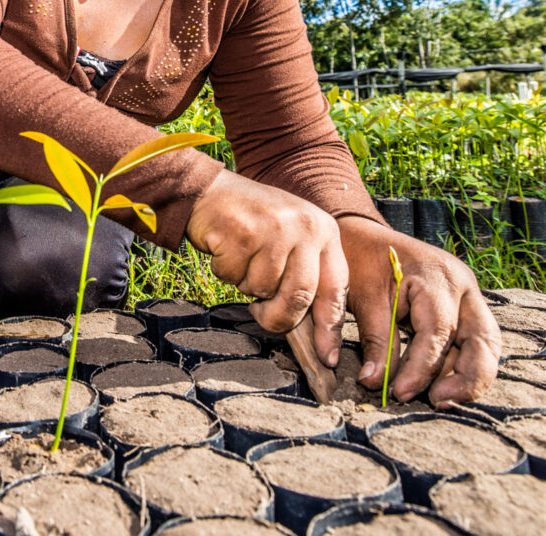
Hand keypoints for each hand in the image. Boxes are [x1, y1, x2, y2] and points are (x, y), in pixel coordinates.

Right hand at [187, 170, 348, 367]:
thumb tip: (314, 329)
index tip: (327, 355)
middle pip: (300, 296)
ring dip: (246, 284)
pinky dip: (225, 272)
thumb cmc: (252, 222)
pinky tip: (225, 249)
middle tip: (264, 317)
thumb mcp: (292, 238)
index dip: (330, 326)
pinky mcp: (243, 233)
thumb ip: (306, 272)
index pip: (336, 288)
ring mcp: (275, 229)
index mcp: (325, 231)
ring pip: (263, 289)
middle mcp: (306, 227)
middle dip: (279, 317)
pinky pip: (234, 277)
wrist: (209, 191)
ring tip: (242, 259)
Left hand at [339, 216, 500, 406]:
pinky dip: (460, 364)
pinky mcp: (465, 307)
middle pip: (483, 340)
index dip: (422, 368)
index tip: (400, 393)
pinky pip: (474, 341)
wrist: (364, 235)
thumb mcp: (364, 298)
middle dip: (468, 378)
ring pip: (485, 344)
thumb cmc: (361, 262)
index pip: (439, 332)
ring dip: (467, 376)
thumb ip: (375, 341)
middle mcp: (463, 286)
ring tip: (438, 399)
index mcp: (438, 277)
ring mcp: (469, 296)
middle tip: (438, 402)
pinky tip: (441, 384)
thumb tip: (375, 383)